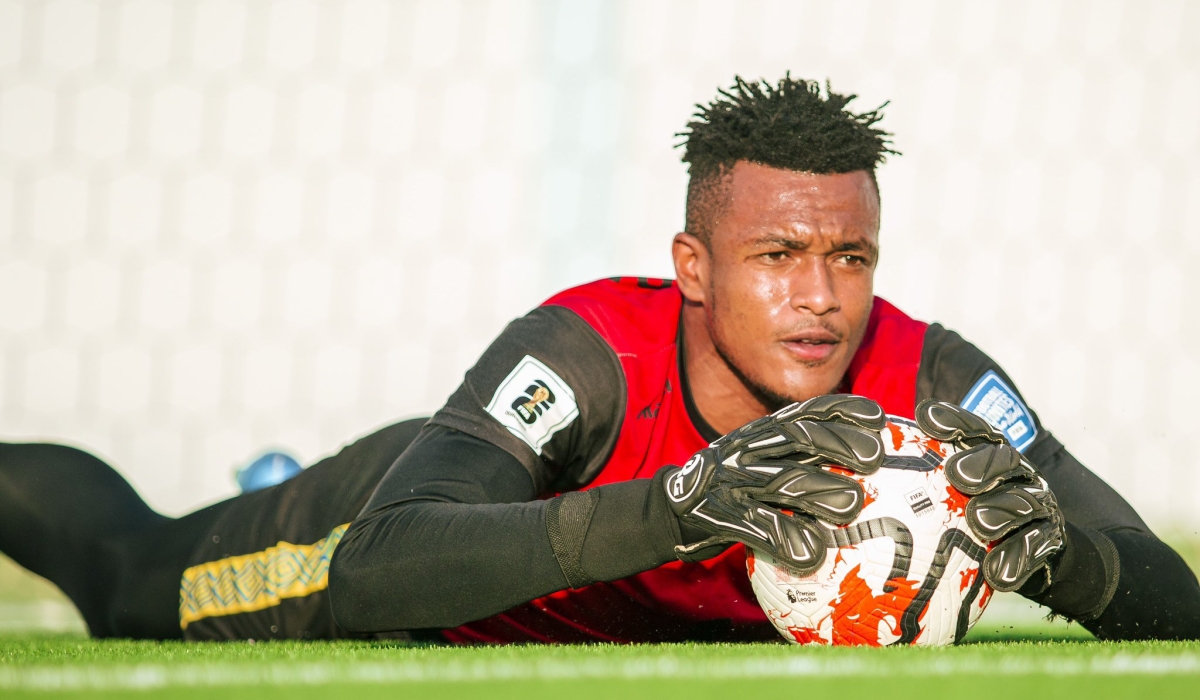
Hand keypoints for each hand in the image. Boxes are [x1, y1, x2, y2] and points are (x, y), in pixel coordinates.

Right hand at [662, 395, 886, 573]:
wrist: (676, 508)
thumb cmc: (739, 488)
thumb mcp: (767, 461)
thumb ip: (804, 458)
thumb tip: (869, 462)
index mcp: (764, 433)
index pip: (806, 412)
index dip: (842, 410)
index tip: (878, 417)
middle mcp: (749, 449)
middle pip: (797, 438)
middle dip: (837, 443)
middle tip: (873, 457)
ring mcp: (733, 480)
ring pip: (780, 480)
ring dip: (818, 491)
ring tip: (852, 505)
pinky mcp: (720, 514)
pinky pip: (756, 526)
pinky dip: (784, 539)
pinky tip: (811, 553)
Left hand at [915, 399, 1064, 592]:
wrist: (1040, 554)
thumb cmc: (974, 519)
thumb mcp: (945, 498)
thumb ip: (914, 484)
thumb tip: (855, 480)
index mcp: (990, 456)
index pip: (974, 430)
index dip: (953, 420)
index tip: (923, 416)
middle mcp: (1016, 475)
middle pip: (1005, 458)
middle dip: (982, 462)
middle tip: (957, 475)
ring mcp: (1038, 505)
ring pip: (1025, 501)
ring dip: (1002, 509)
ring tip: (978, 521)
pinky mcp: (1050, 539)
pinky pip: (1036, 547)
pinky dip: (1016, 558)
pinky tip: (996, 572)